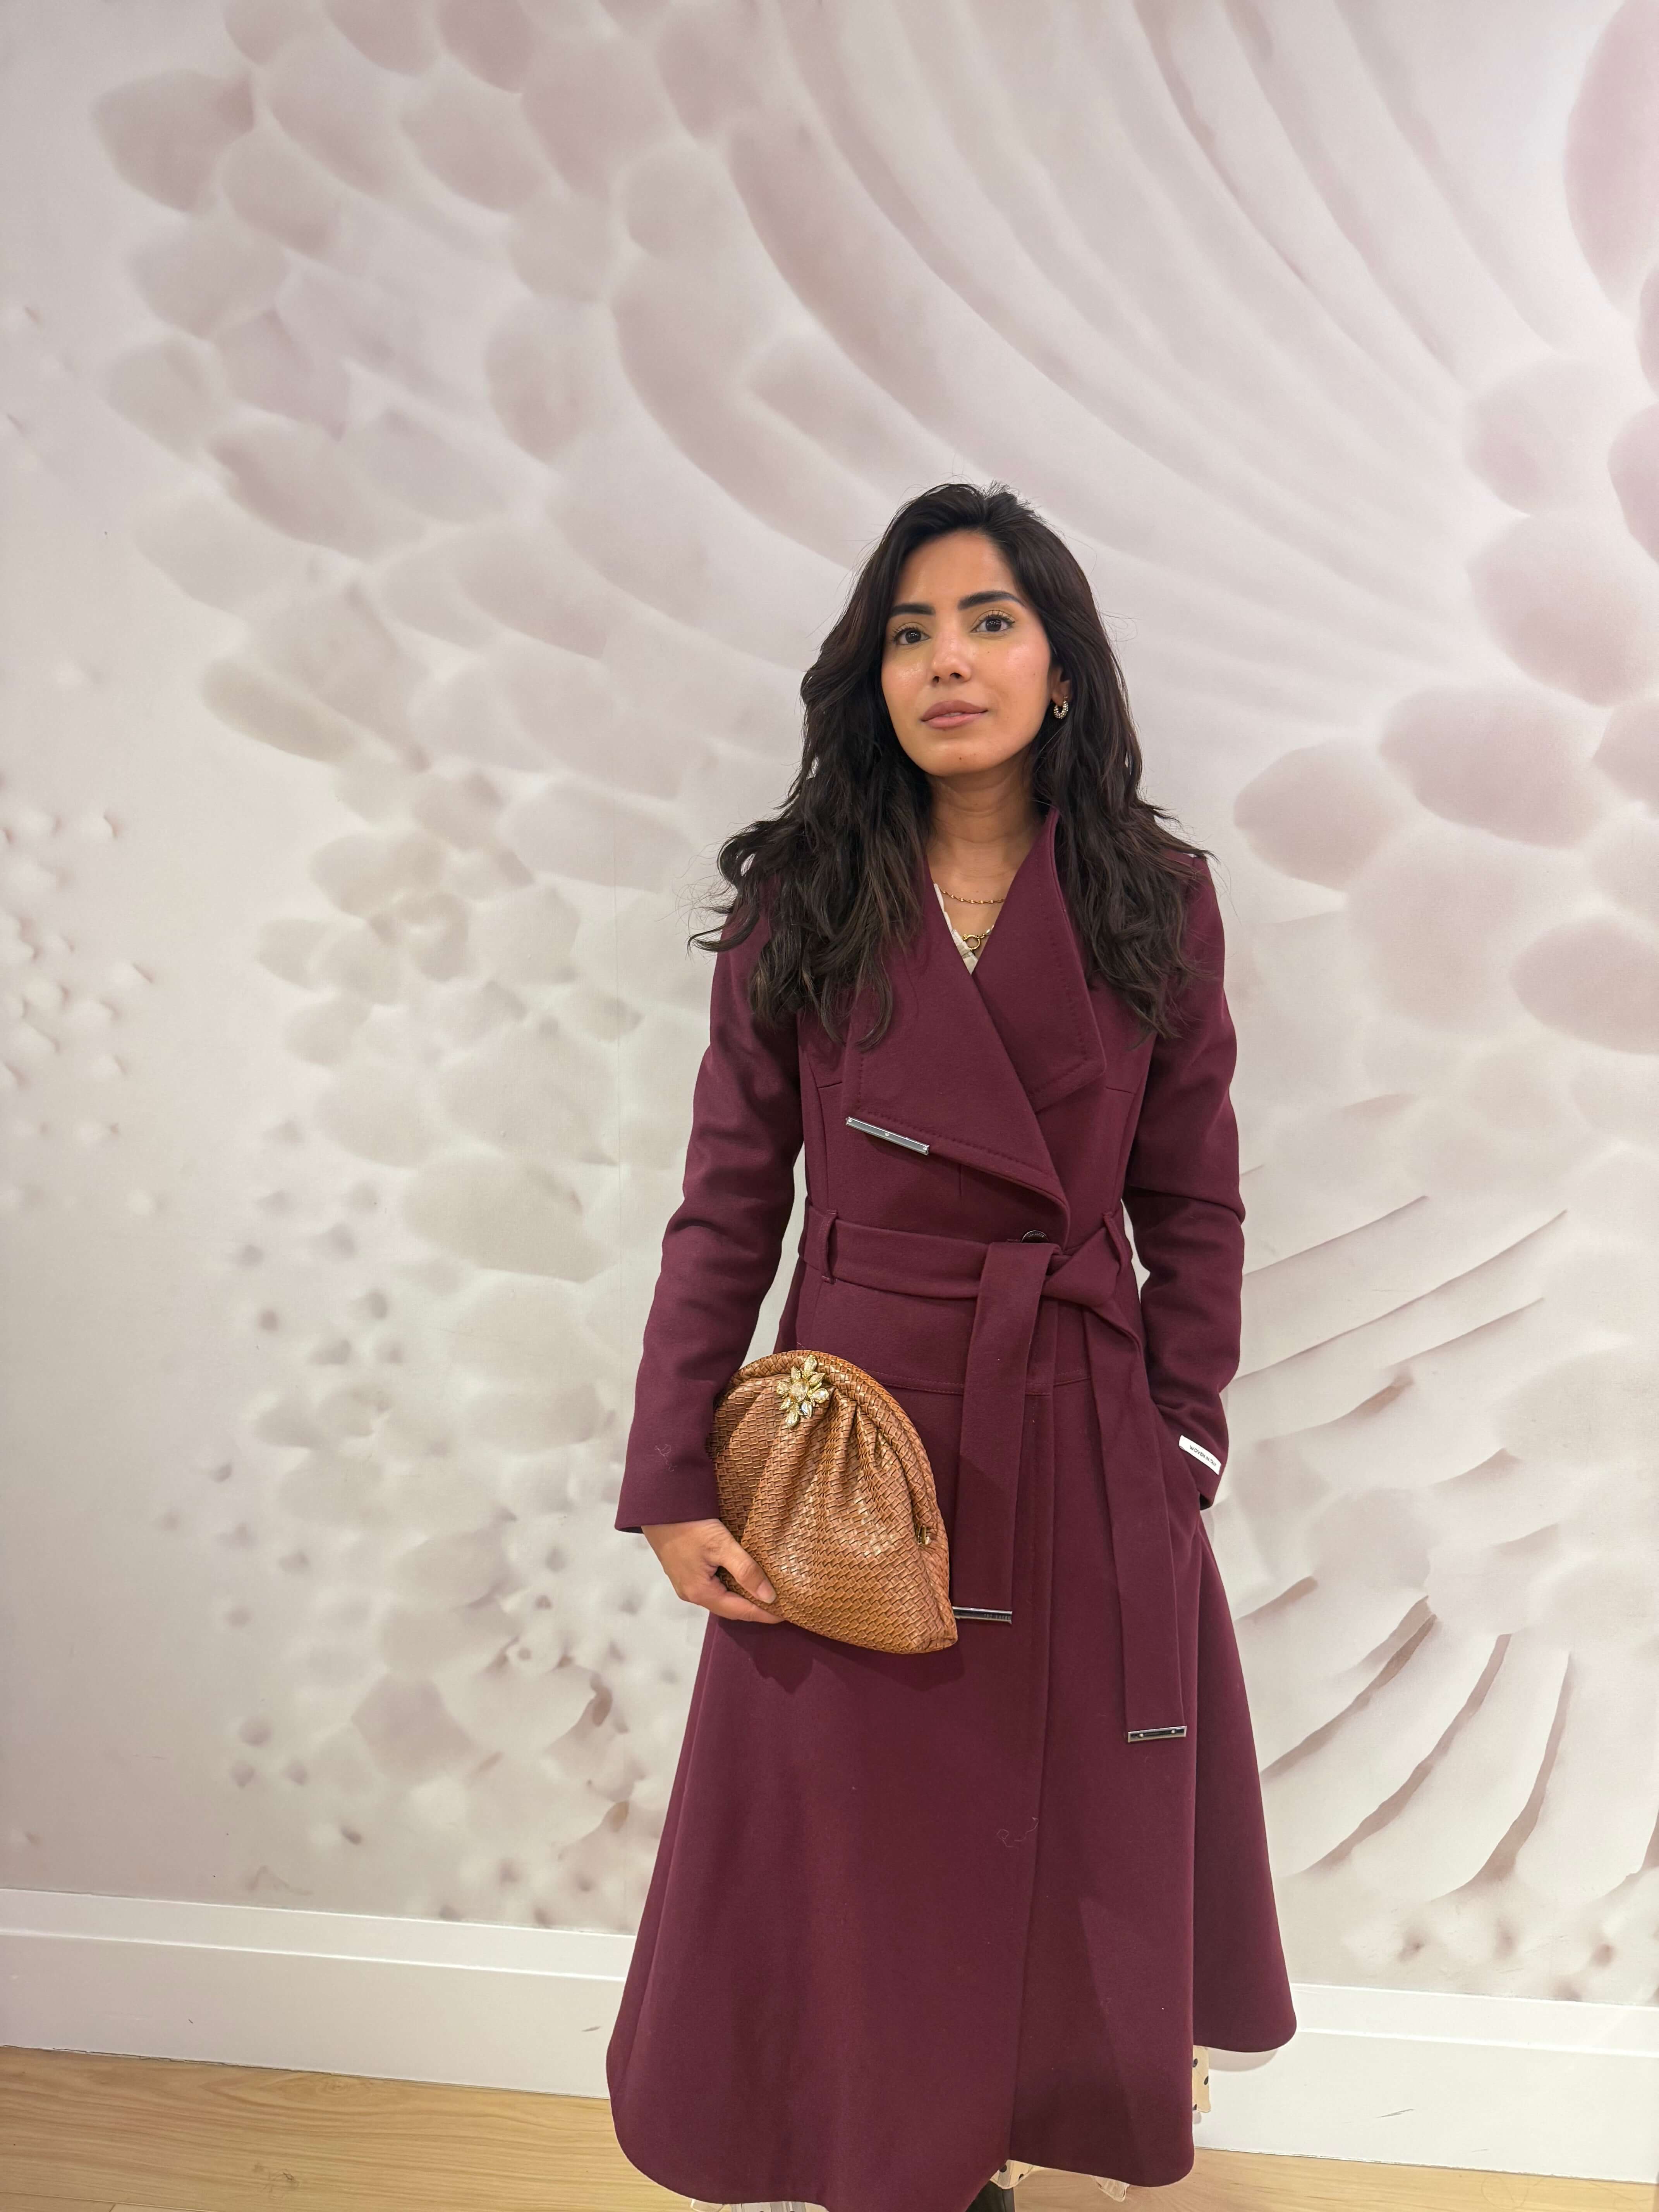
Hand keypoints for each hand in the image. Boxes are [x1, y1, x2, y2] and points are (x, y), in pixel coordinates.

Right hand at [641, 1517, 780, 1624]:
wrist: (659, 1507)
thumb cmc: (688, 1524)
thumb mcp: (721, 1545)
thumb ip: (745, 1570)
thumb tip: (768, 1596)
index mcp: (700, 1592)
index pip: (739, 1611)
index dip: (763, 1614)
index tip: (785, 1614)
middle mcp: (691, 1593)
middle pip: (729, 1608)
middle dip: (754, 1609)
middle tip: (779, 1606)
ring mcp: (686, 1583)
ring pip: (721, 1597)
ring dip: (742, 1598)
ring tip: (765, 1594)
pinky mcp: (685, 1571)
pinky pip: (713, 1586)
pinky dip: (731, 1587)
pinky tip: (742, 1580)